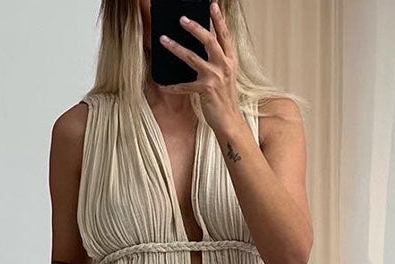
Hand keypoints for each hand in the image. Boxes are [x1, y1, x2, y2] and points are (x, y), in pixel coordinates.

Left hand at [157, 2, 240, 131]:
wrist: (230, 121)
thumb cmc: (225, 99)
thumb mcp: (226, 76)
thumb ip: (218, 61)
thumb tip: (203, 47)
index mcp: (230, 61)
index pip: (225, 36)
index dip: (219, 20)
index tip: (213, 5)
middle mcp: (224, 66)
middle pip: (209, 40)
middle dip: (195, 27)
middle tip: (182, 19)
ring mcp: (215, 77)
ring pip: (192, 57)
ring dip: (176, 48)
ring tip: (164, 40)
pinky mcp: (206, 90)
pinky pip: (185, 86)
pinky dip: (173, 87)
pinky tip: (163, 86)